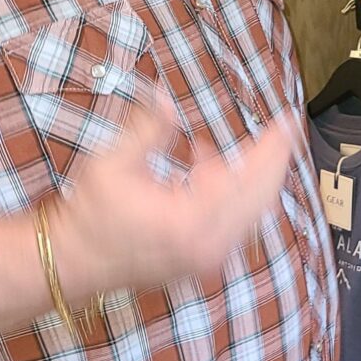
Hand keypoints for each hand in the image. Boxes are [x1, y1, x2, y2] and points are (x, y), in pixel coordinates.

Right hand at [50, 98, 296, 300]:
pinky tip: (202, 170)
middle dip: (274, 160)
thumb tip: (167, 99)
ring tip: (211, 149)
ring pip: (252, 212)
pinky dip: (233, 195)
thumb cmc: (88, 214)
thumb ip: (146, 129)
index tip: (288, 122)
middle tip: (283, 128)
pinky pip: (235, 223)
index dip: (272, 149)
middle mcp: (209, 245)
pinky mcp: (203, 260)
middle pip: (262, 198)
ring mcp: (208, 257)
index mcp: (191, 221)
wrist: (72, 261)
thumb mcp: (111, 164)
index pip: (249, 180)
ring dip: (249, 177)